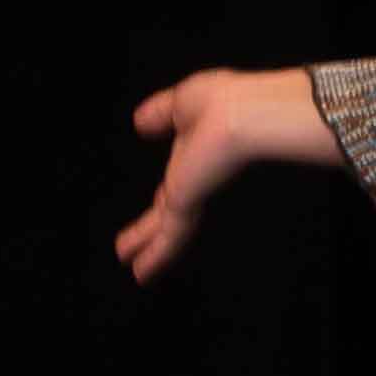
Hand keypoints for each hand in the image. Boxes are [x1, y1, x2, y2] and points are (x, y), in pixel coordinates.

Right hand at [116, 65, 342, 286]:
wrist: (239, 114)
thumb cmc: (220, 101)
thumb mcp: (181, 101)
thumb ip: (161, 113)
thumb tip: (140, 121)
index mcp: (198, 153)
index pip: (177, 182)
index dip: (164, 195)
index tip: (158, 204)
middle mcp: (197, 179)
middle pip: (169, 211)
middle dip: (152, 230)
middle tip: (136, 248)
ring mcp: (195, 195)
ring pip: (169, 230)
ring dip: (150, 250)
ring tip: (137, 273)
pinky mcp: (189, 205)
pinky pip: (169, 237)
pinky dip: (155, 256)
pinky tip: (141, 274)